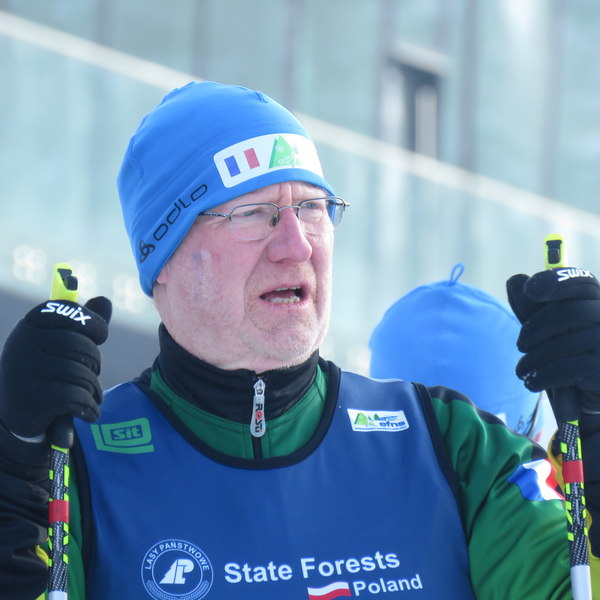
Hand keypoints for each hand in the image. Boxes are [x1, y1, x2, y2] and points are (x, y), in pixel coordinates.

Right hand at [0, 296, 111, 438]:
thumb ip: (84, 323)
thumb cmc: (47, 370)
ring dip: (94, 389)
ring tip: (88, 395)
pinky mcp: (31, 400)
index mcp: (30, 324)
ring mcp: (24, 372)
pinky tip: (88, 412)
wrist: (16, 414)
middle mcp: (23, 344)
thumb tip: (105, 301)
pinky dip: (90, 407)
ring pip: (82, 374)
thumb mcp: (62, 342)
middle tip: (91, 372)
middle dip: (95, 362)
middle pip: (83, 346)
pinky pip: (77, 398)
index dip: (94, 325)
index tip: (99, 337)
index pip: (71, 312)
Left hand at [506, 268, 599, 418]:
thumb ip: (531, 307)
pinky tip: (532, 382)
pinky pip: (567, 368)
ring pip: (563, 342)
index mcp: (598, 303)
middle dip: (533, 329)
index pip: (582, 282)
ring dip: (533, 359)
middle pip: (566, 312)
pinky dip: (542, 376)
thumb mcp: (545, 331)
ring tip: (523, 370)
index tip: (530, 290)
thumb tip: (515, 280)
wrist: (586, 402)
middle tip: (520, 346)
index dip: (555, 282)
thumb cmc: (566, 359)